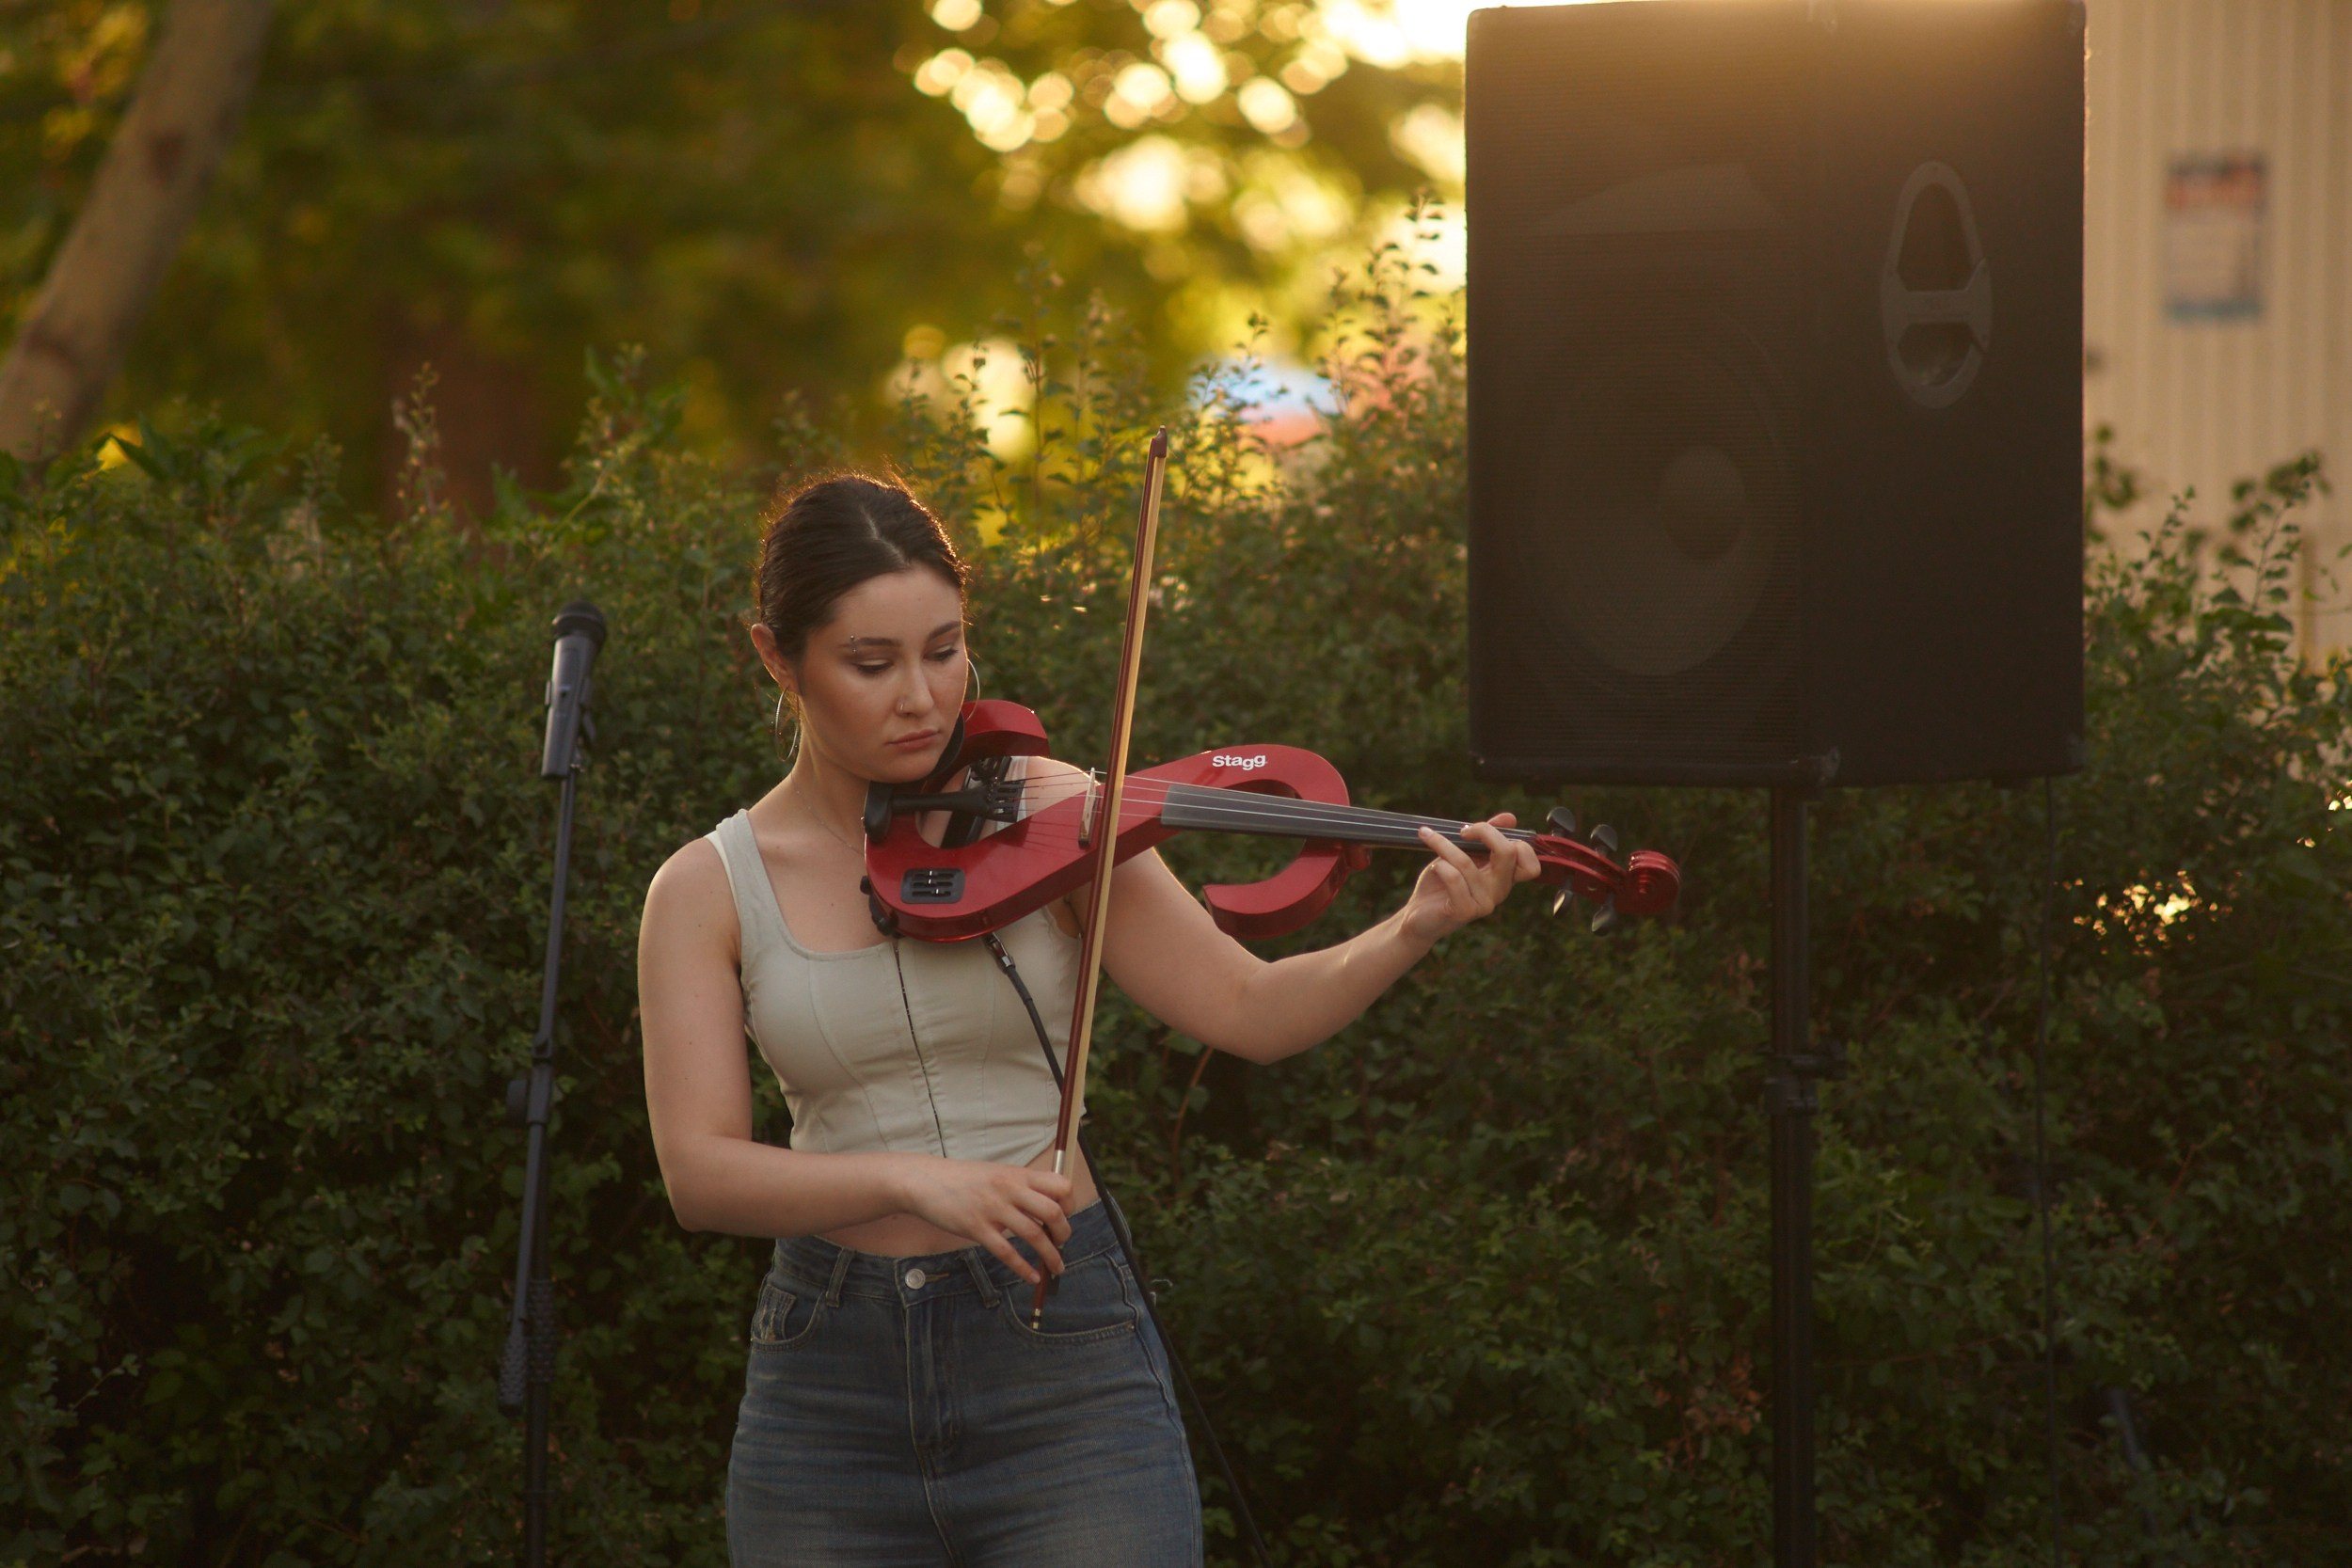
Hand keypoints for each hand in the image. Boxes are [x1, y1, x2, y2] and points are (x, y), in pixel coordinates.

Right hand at [897, 1157, 1074, 1283]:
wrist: (926, 1181)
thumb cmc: (963, 1179)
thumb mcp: (996, 1173)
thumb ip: (1019, 1186)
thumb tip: (1044, 1205)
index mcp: (1017, 1174)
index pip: (1060, 1185)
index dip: (1069, 1204)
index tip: (1065, 1216)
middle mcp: (1009, 1190)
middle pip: (1052, 1211)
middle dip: (1064, 1232)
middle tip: (1062, 1243)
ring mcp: (993, 1209)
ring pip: (1033, 1234)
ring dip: (1050, 1255)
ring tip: (1057, 1267)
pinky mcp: (976, 1228)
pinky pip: (1006, 1252)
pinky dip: (1023, 1268)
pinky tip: (1031, 1277)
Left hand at [1402, 813, 1540, 948]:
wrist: (1418, 915)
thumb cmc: (1441, 883)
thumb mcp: (1464, 854)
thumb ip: (1486, 837)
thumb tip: (1510, 818)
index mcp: (1504, 878)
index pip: (1530, 861)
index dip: (1513, 839)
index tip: (1485, 831)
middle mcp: (1499, 892)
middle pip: (1508, 853)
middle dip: (1485, 831)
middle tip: (1463, 831)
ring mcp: (1484, 903)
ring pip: (1467, 862)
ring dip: (1443, 845)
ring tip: (1429, 838)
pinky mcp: (1464, 911)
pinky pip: (1453, 877)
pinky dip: (1439, 865)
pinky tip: (1433, 868)